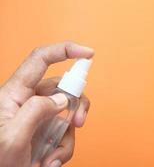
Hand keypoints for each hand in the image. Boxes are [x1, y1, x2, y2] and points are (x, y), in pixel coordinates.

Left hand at [0, 42, 93, 166]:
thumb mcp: (11, 138)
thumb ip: (36, 111)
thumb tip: (62, 99)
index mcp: (14, 94)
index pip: (40, 60)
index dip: (65, 50)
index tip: (88, 53)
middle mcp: (29, 101)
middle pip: (63, 87)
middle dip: (77, 104)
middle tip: (79, 121)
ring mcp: (39, 116)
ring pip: (68, 112)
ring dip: (68, 136)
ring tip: (54, 157)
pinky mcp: (46, 130)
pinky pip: (66, 132)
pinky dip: (64, 148)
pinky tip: (49, 162)